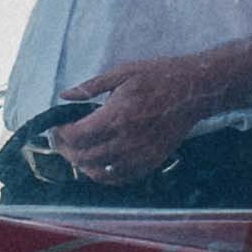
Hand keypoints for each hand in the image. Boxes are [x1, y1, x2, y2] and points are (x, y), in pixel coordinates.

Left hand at [47, 42, 251, 183]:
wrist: (195, 91)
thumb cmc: (159, 76)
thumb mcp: (124, 72)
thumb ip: (92, 86)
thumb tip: (64, 96)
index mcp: (117, 116)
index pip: (77, 137)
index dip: (60, 135)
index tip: (56, 128)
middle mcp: (127, 141)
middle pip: (83, 158)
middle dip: (66, 150)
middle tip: (61, 140)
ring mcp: (140, 155)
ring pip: (98, 173)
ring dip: (82, 164)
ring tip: (77, 151)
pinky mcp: (151, 162)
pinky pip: (119, 179)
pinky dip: (103, 175)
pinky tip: (98, 162)